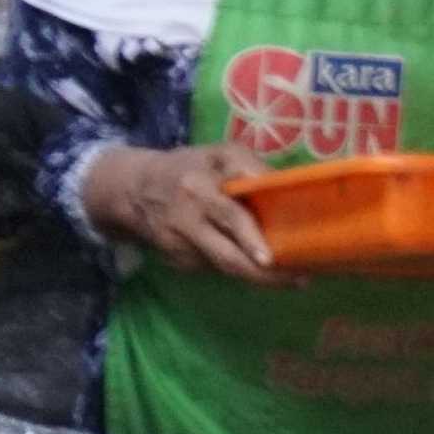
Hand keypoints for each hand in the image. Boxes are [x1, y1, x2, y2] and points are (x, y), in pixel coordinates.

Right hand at [79, 144, 278, 279]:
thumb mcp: (218, 153)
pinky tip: (258, 266)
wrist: (134, 190)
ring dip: (258, 276)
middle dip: (262, 274)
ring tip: (291, 278)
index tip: (270, 258)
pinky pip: (213, 267)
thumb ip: (248, 165)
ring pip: (223, 267)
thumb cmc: (189, 167)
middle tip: (298, 280)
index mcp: (198, 188)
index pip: (229, 216)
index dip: (249, 238)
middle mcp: (187, 221)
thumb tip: (281, 185)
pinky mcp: (177, 261)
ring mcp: (180, 247)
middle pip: (226, 256)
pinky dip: (238, 268)